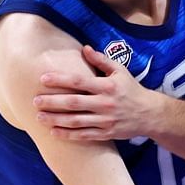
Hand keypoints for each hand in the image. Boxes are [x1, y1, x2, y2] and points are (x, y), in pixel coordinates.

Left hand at [33, 44, 162, 142]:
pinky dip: (68, 135)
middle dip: (53, 102)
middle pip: (74, 103)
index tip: (43, 78)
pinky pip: (83, 135)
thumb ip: (101, 60)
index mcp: (106, 86)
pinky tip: (54, 132)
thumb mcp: (120, 71)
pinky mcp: (105, 134)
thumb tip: (84, 48)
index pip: (79, 81)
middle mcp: (105, 103)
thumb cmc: (131, 89)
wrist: (150, 114)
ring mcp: (105, 120)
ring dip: (56, 120)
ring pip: (76, 121)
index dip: (60, 80)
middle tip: (35, 101)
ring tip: (39, 117)